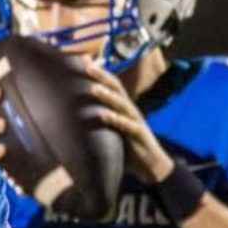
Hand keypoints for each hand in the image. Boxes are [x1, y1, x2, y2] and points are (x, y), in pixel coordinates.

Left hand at [86, 61, 174, 182]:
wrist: (151, 166)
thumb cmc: (128, 148)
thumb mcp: (112, 131)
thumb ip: (99, 121)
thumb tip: (76, 115)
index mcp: (123, 108)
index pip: (111, 85)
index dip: (99, 73)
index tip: (83, 60)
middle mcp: (130, 111)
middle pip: (117, 88)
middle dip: (103, 76)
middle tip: (87, 66)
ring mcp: (136, 122)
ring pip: (122, 104)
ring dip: (108, 96)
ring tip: (94, 88)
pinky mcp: (139, 136)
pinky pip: (127, 126)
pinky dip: (115, 119)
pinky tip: (103, 115)